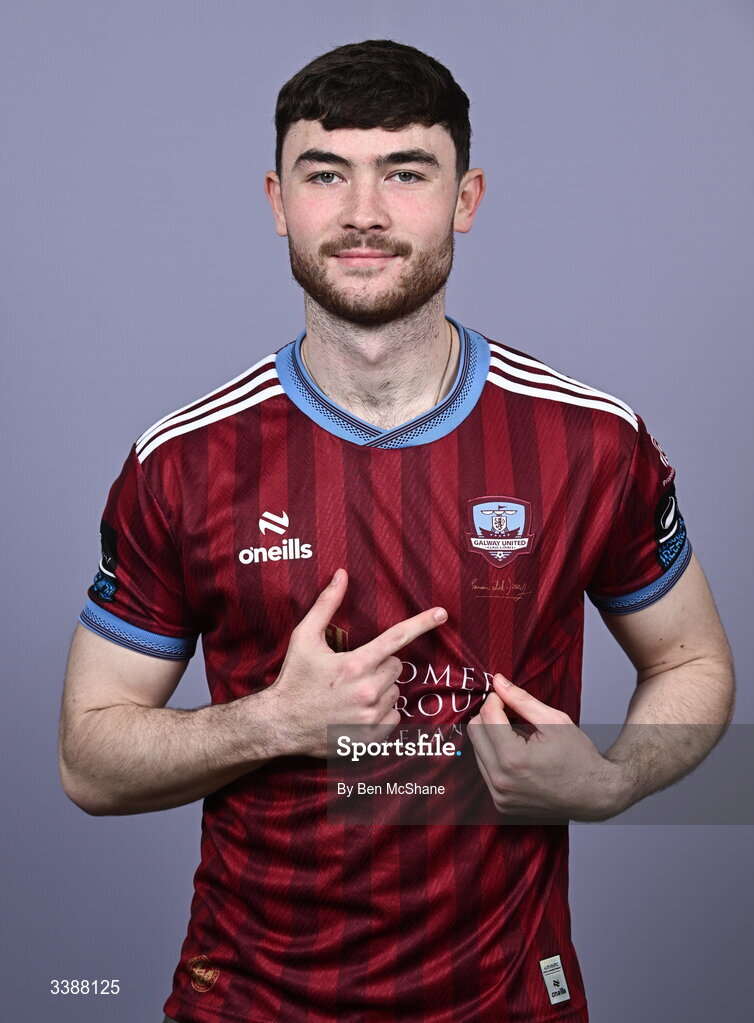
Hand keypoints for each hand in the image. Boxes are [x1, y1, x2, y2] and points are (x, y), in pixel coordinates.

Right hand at [267, 569, 447, 757]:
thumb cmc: (294, 678)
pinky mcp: (372, 738)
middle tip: (354, 672)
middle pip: (396, 666)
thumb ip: (326, 604)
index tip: (442, 613)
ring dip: (381, 690)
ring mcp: (370, 717)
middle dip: (380, 665)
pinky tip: (358, 712)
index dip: (422, 623)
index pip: (396, 638)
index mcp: (354, 664)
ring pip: (395, 692)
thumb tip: (342, 574)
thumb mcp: (305, 637)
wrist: (280, 724)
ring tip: (352, 694)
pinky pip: (395, 717)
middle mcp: (367, 691)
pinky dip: (382, 714)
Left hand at [467, 673, 619, 821]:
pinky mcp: (501, 803)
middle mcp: (501, 780)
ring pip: (477, 750)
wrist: (595, 795)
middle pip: (474, 731)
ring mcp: (500, 795)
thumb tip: (498, 681)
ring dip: (492, 736)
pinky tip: (518, 754)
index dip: (496, 699)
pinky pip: (485, 769)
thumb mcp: (554, 721)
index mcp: (513, 758)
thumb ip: (521, 700)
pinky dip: (497, 755)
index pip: (486, 715)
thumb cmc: (579, 757)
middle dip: (490, 716)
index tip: (507, 696)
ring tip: (519, 736)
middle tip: (512, 712)